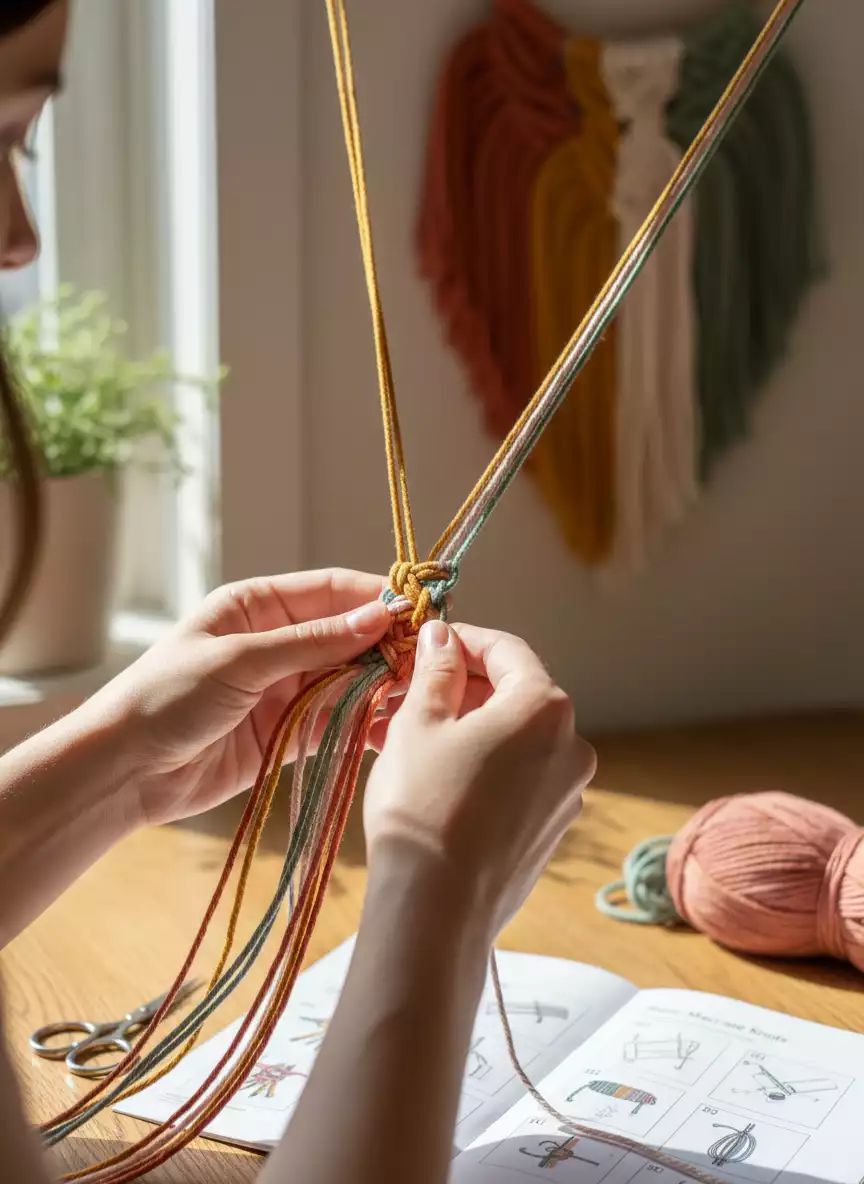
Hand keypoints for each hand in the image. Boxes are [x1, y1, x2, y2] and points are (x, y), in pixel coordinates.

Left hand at [86, 569, 391, 826]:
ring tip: (419, 695)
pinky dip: (366, 723)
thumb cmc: (165, 698)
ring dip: (382, 686)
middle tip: (429, 660)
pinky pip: (339, 721)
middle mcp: (277, 642)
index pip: (331, 591)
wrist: (124, 772)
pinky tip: (393, 727)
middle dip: (387, 645)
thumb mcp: (239, 660)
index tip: (419, 612)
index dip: (376, 598)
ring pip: (350, 678)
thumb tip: (377, 618)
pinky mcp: (290, 732)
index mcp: (258, 606)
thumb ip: (311, 643)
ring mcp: (285, 688)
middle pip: (348, 635)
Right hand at [363, 620, 595, 936]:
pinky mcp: (552, 830)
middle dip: (460, 689)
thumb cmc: (423, 806)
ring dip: (467, 729)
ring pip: (514, 740)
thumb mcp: (419, 724)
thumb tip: (441, 637)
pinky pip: (518, 778)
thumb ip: (436, 670)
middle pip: (514, 695)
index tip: (426, 643)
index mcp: (545, 707)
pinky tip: (434, 777)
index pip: (507, 650)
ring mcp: (567, 792)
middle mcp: (571, 746)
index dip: (463, 640)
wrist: (437, 910)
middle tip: (406, 693)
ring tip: (407, 737)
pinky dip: (482, 766)